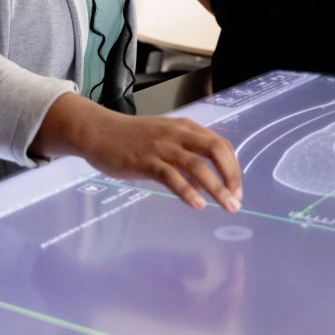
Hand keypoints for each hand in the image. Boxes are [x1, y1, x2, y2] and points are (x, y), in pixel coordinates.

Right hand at [36, 94, 242, 211]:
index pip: (220, 144)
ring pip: (197, 165)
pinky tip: (198, 205)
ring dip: (217, 187)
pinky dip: (188, 192)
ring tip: (227, 206)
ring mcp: (161, 147)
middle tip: (237, 199)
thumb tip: (205, 184)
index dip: (233, 167)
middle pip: (215, 150)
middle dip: (231, 175)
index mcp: (185, 128)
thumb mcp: (164, 139)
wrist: (98, 131)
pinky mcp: (145, 162)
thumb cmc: (131, 138)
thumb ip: (185, 157)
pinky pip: (171, 177)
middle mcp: (177, 134)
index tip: (237, 188)